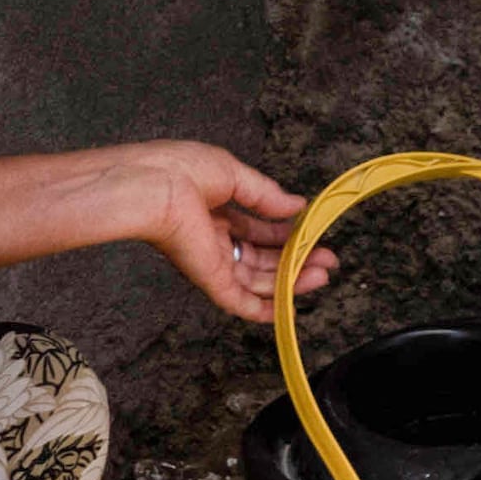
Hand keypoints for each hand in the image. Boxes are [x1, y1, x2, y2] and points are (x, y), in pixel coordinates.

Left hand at [119, 141, 337, 320]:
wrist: (153, 187)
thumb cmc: (181, 170)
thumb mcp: (233, 175)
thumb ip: (265, 195)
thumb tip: (296, 205)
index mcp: (215, 212)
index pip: (257, 230)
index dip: (287, 234)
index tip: (315, 235)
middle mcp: (213, 240)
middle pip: (261, 258)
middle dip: (295, 261)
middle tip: (327, 262)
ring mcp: (211, 261)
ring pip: (256, 281)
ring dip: (290, 281)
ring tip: (322, 276)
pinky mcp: (209, 279)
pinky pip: (238, 302)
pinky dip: (263, 309)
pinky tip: (288, 308)